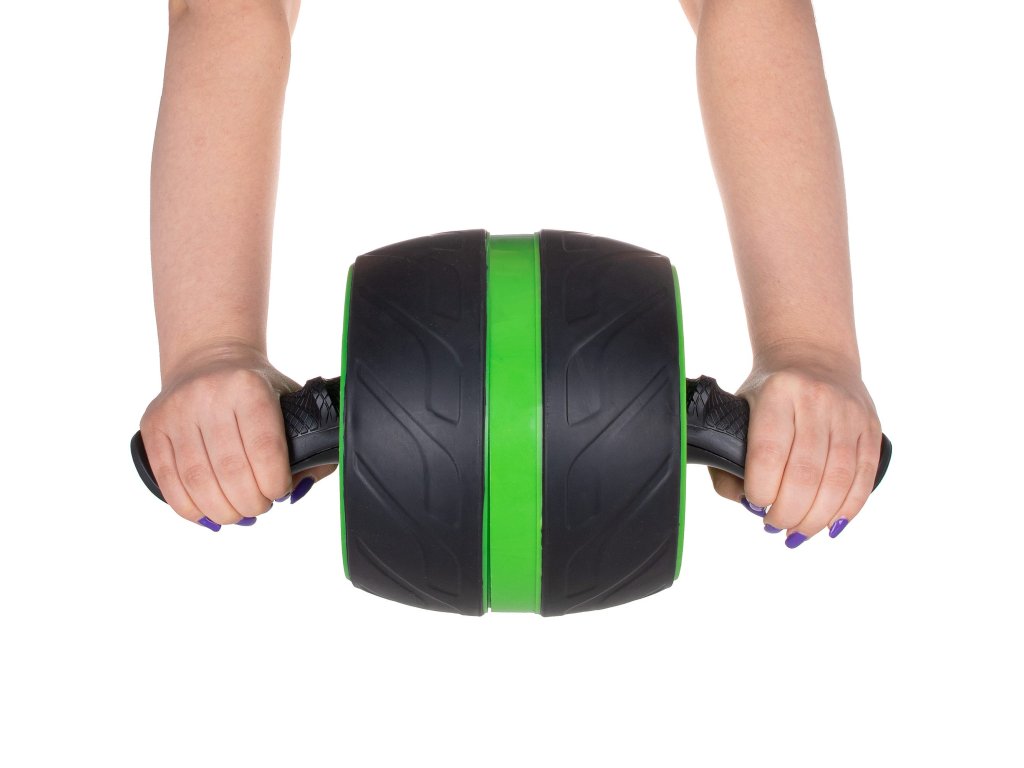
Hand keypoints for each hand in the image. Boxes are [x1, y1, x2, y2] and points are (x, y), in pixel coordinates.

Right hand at [139, 343, 336, 530]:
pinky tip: (208, 513)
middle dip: (251, 503)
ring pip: (198, 481)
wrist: (209, 358)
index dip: (274, 483)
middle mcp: (208, 395)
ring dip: (222, 511)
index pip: (264, 449)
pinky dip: (190, 508)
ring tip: (237, 512)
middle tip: (260, 505)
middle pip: (231, 471)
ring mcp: (176, 411)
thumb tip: (298, 490)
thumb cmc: (258, 390)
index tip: (279, 490)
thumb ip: (311, 444)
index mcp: (249, 387)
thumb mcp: (291, 401)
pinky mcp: (153, 426)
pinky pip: (169, 481)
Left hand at [708, 344, 881, 546]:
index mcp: (777, 393)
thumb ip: (727, 457)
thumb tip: (744, 503)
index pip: (769, 452)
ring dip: (817, 518)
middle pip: (805, 473)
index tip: (755, 504)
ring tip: (798, 532)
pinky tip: (830, 523)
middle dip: (788, 512)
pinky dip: (847, 508)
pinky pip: (863, 478)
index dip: (761, 489)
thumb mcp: (738, 411)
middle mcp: (816, 400)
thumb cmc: (768, 395)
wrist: (812, 356)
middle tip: (774, 526)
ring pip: (837, 480)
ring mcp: (848, 413)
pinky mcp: (870, 427)